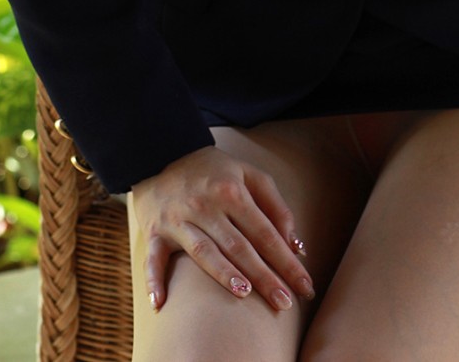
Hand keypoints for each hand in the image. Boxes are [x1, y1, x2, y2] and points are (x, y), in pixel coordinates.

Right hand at [130, 145, 314, 312]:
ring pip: (204, 251)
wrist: (163, 154)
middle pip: (239, 246)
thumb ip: (275, 206)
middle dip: (264, 276)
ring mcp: (178, 220)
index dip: (286, 261)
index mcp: (232, 191)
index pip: (265, 233)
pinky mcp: (155, 232)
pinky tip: (160, 304)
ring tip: (244, 293)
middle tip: (285, 304)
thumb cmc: (214, 171)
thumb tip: (296, 246)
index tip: (305, 286)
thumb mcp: (248, 175)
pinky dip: (155, 280)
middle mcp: (206, 206)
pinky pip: (153, 258)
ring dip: (223, 273)